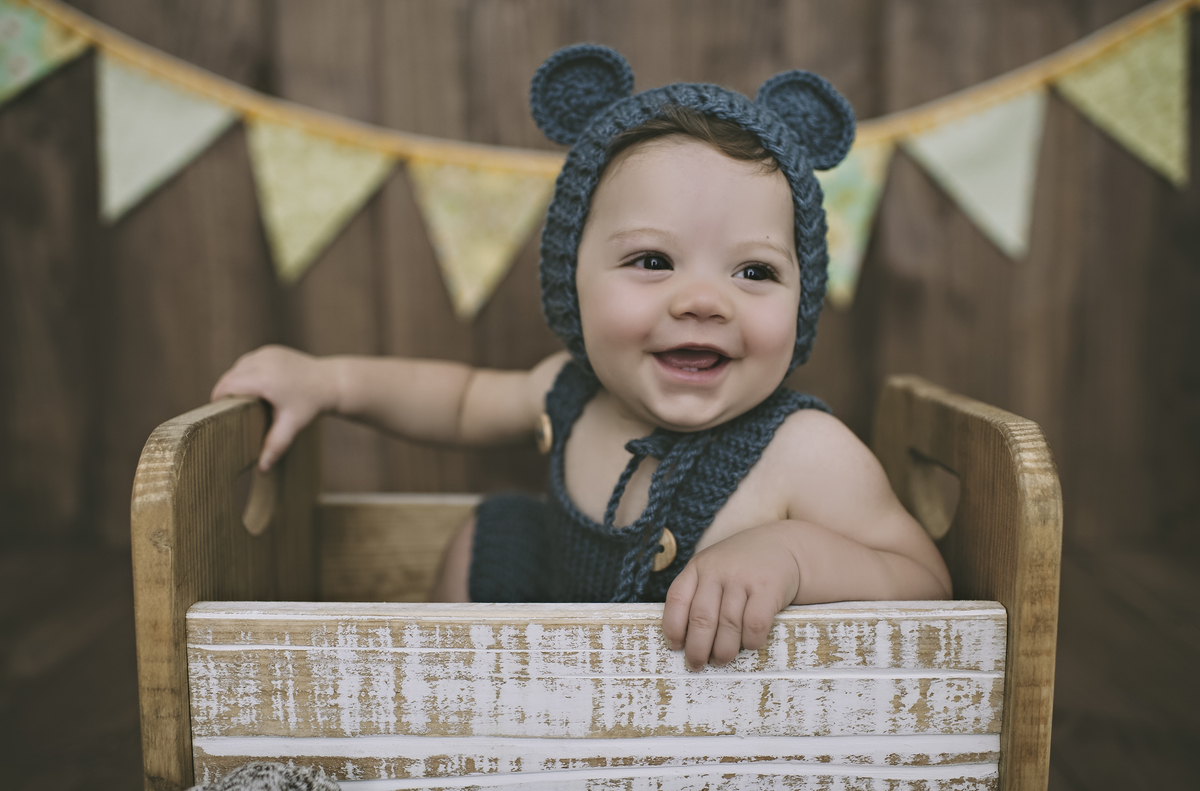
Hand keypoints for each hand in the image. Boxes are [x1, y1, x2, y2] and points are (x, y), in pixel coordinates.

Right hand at [211, 345, 336, 470]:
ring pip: (238, 367)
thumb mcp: (292, 425)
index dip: (218, 398)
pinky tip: (253, 387)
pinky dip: (247, 372)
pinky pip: (250, 361)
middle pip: (230, 376)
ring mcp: (267, 353)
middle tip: (227, 411)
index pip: (227, 385)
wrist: (331, 382)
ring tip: (240, 400)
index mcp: (264, 380)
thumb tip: (261, 469)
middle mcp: (263, 362)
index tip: (217, 413)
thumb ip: (275, 446)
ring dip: (235, 381)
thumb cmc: (312, 405)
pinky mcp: (271, 350)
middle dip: (225, 391)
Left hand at [662, 523, 800, 670]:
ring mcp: (743, 577)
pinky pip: (755, 623)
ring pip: (728, 625)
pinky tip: (750, 644)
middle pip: (701, 618)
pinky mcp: (768, 587)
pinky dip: (751, 641)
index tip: (675, 647)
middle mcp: (718, 570)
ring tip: (721, 659)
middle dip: (697, 648)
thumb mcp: (713, 569)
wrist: (780, 545)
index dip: (673, 628)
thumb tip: (684, 640)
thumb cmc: (740, 567)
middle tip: (697, 664)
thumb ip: (698, 594)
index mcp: (698, 567)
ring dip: (723, 650)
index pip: (677, 599)